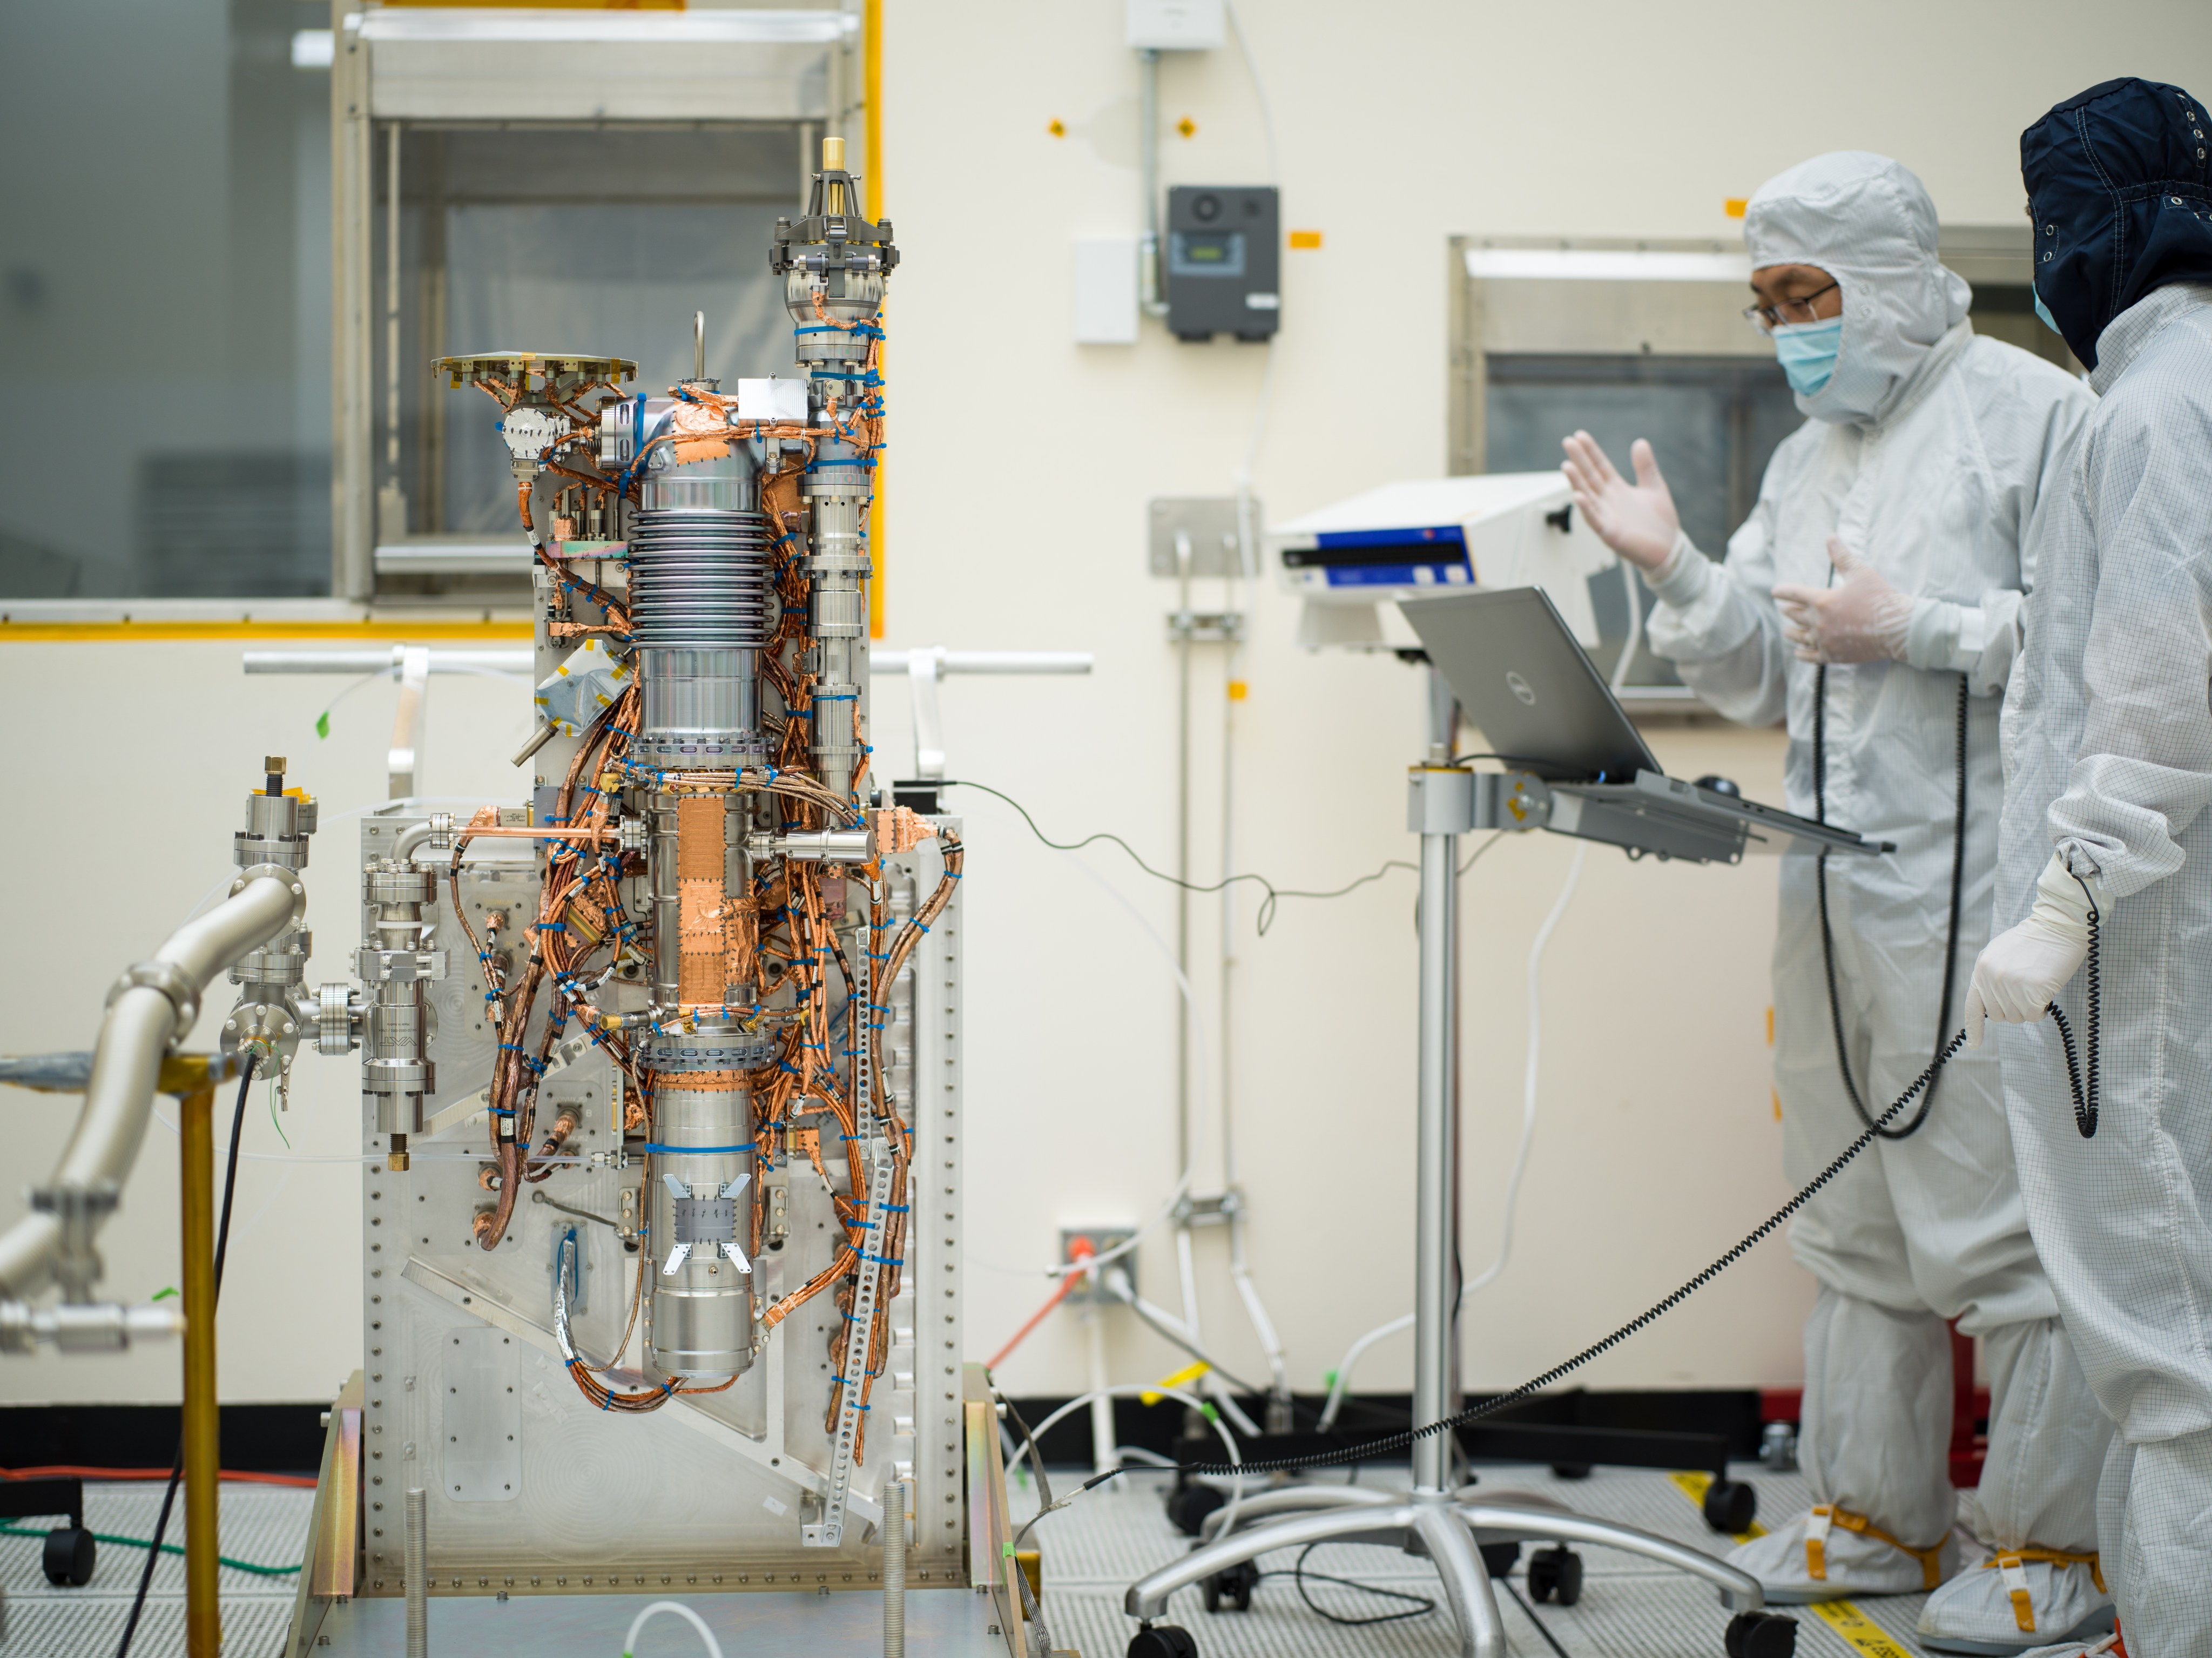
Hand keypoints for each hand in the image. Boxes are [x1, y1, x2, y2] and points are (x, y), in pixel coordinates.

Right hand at [1560, 432, 1679, 570]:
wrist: (1669, 549)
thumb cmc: (1660, 523)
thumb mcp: (1655, 486)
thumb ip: (1645, 466)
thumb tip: (1640, 442)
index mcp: (1618, 489)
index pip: (1600, 466)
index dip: (1591, 451)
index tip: (1580, 436)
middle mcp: (1608, 501)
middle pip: (1590, 476)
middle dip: (1579, 460)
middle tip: (1568, 442)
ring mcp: (1607, 516)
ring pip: (1587, 496)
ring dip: (1576, 481)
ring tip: (1567, 465)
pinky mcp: (1610, 533)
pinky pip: (1595, 520)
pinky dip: (1586, 509)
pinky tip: (1579, 496)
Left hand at [1773, 538, 1914, 663]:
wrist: (1898, 627)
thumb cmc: (1880, 597)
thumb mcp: (1861, 573)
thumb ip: (1842, 556)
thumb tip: (1830, 536)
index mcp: (1821, 600)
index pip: (1794, 593)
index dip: (1783, 591)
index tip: (1775, 591)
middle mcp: (1818, 621)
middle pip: (1795, 615)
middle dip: (1789, 610)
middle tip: (1785, 609)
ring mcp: (1824, 640)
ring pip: (1799, 636)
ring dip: (1791, 632)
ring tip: (1787, 629)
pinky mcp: (1833, 655)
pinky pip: (1810, 656)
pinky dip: (1802, 653)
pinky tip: (1798, 651)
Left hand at [1963, 857, 2095, 1046]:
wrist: (2056, 926)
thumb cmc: (2031, 941)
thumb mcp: (1998, 954)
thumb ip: (1990, 977)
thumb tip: (1990, 1003)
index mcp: (1981, 970)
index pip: (1973, 1006)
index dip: (1973, 1028)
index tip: (1974, 1045)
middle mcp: (1992, 979)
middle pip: (1999, 1016)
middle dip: (2013, 1009)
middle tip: (2026, 989)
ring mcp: (2011, 986)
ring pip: (2017, 1018)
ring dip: (2029, 1008)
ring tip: (2036, 985)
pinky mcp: (2032, 991)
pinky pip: (2034, 1016)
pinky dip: (2042, 1008)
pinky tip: (2045, 989)